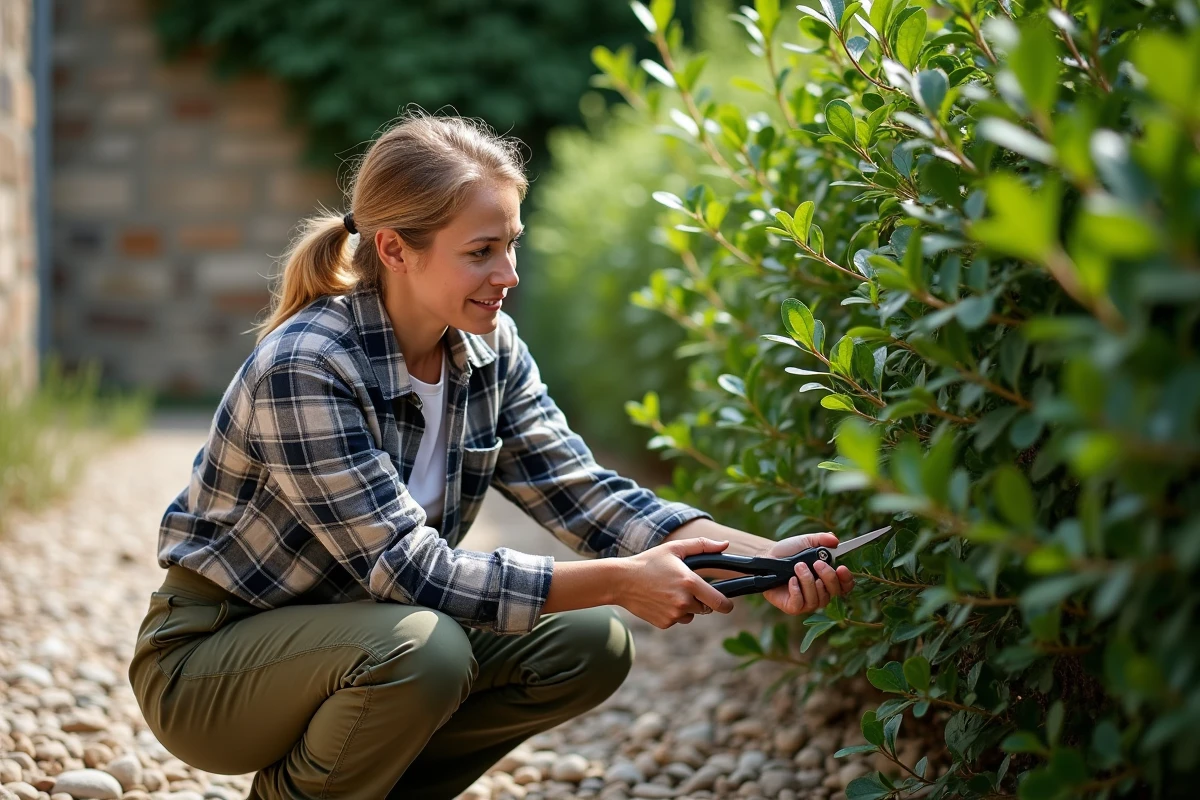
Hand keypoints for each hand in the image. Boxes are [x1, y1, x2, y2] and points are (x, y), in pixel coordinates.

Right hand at [619, 538, 736, 628]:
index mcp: (690, 582)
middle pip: (706, 608)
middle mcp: (684, 601)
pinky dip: (672, 613)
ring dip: (686, 607)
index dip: (727, 604)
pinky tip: (660, 600)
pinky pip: (676, 620)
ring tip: (669, 592)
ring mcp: (674, 614)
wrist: (621, 581)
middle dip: (701, 600)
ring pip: (691, 615)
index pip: (720, 602)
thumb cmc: (649, 562)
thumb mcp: (674, 549)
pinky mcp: (664, 623)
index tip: (727, 604)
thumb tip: (725, 544)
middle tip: (685, 588)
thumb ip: (702, 546)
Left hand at [762, 532, 854, 615]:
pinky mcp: (793, 607)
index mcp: (827, 578)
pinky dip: (797, 590)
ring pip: (818, 599)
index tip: (841, 568)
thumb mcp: (806, 541)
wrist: (769, 557)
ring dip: (808, 580)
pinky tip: (791, 580)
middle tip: (816, 563)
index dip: (846, 580)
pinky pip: (800, 604)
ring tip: (798, 566)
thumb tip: (835, 540)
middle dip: (827, 576)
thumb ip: (822, 539)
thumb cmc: (790, 551)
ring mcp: (807, 602)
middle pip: (834, 592)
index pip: (845, 586)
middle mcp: (821, 592)